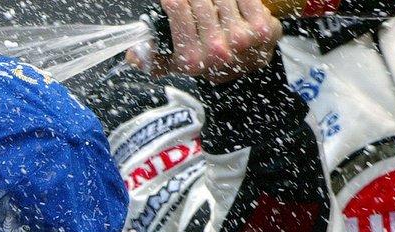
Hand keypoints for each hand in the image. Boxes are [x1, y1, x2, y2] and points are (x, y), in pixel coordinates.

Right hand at [129, 0, 281, 83]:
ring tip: (213, 4)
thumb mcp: (175, 62)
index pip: (177, 7)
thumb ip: (152, 58)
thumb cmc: (208, 58)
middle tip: (197, 1)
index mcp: (190, 58)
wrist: (246, 63)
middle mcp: (215, 51)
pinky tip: (231, 3)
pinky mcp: (262, 28)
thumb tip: (132, 56)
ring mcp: (241, 39)